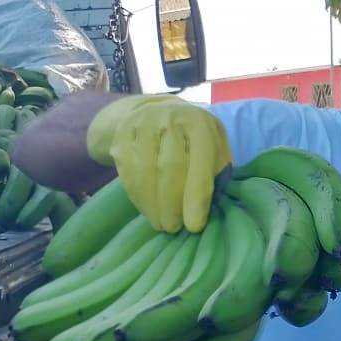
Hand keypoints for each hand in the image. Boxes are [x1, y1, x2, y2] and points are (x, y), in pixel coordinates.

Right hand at [86, 95, 231, 232]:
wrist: (161, 111)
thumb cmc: (196, 140)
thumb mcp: (215, 148)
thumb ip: (218, 171)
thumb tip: (214, 207)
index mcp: (199, 123)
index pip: (200, 163)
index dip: (197, 197)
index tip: (194, 226)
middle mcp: (170, 118)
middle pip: (170, 168)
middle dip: (172, 205)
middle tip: (174, 228)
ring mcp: (143, 123)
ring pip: (145, 170)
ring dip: (152, 204)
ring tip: (161, 224)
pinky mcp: (122, 133)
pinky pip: (127, 170)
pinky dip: (137, 195)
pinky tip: (147, 209)